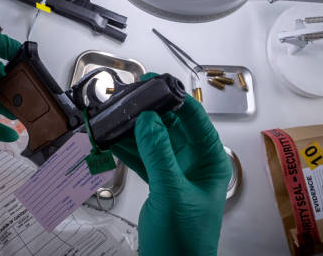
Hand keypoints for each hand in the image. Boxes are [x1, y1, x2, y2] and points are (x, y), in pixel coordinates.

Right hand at [112, 76, 230, 255]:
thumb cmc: (184, 243)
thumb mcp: (172, 193)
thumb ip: (159, 154)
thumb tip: (149, 119)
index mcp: (209, 161)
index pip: (195, 118)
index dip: (175, 97)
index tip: (154, 83)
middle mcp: (194, 162)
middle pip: (171, 125)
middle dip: (149, 111)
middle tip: (128, 97)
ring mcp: (176, 172)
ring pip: (153, 140)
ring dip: (134, 129)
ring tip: (114, 114)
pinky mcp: (159, 183)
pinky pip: (143, 158)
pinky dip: (127, 148)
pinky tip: (112, 138)